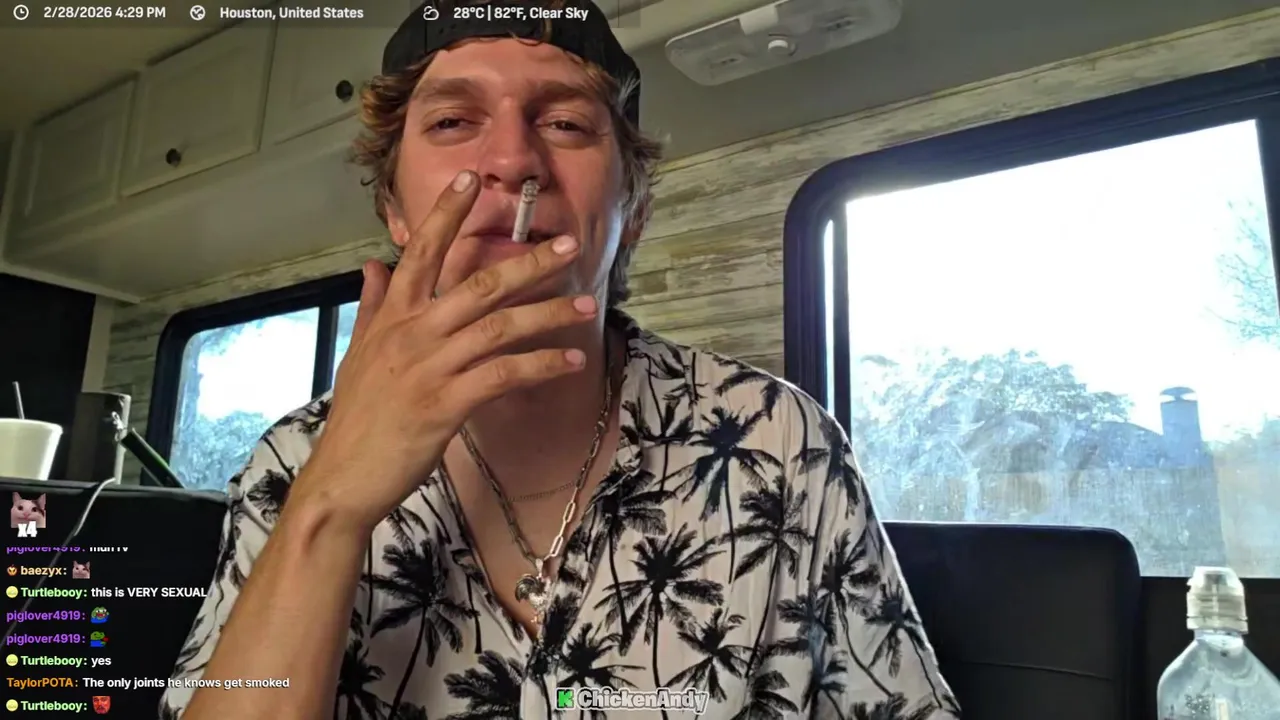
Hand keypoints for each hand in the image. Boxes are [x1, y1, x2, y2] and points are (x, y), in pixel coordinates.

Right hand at [290, 170, 596, 531]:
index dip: (447, 213)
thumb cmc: (358, 418)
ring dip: (548, 315)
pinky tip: (569, 361)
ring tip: (585, 306)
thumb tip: (372, 265)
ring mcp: (429, 368)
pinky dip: (540, 365)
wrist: (343, 477)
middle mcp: (411, 334)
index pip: (421, 251)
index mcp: (392, 317)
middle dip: (527, 263)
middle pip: (477, 284)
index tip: (472, 178)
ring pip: (499, 328)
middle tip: (567, 245)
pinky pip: (503, 376)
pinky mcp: (445, 405)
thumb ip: (372, 307)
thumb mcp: (359, 354)